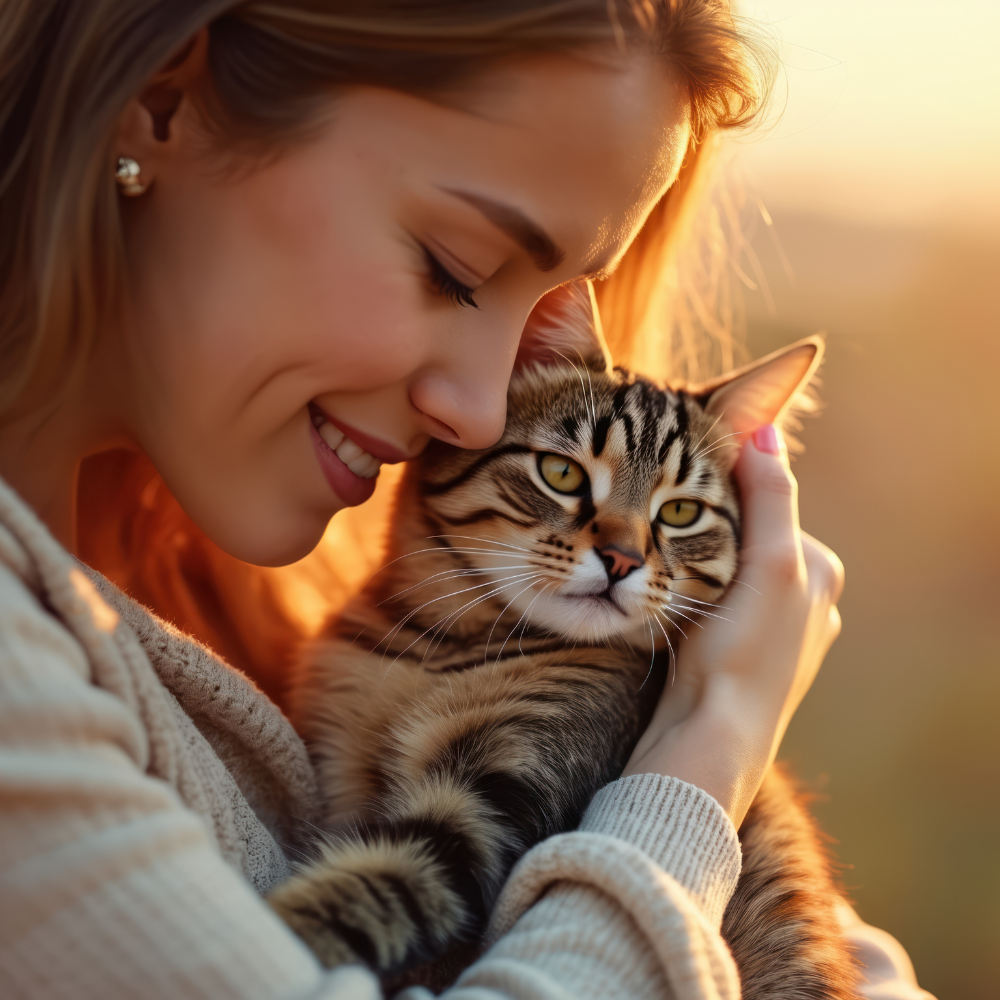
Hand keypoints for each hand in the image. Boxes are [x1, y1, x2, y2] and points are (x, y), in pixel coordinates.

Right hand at [623, 425, 844, 827]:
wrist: (712, 738)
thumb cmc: (742, 654)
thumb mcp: (767, 562)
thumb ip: (769, 496)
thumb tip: (764, 430)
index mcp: (821, 572)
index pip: (769, 506)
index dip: (720, 495)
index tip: (677, 496)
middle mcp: (811, 602)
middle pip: (749, 539)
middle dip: (708, 534)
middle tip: (667, 546)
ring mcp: (781, 635)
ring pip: (731, 574)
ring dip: (699, 567)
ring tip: (664, 580)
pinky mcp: (748, 661)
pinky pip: (721, 608)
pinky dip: (699, 602)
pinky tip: (677, 617)